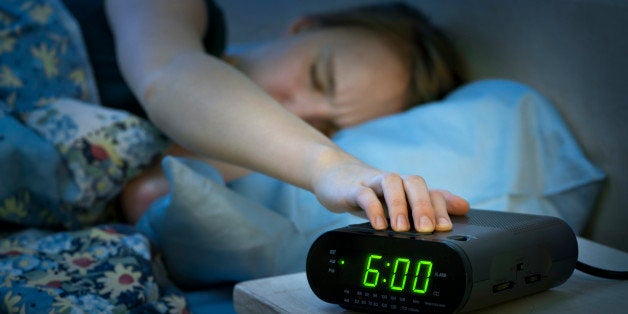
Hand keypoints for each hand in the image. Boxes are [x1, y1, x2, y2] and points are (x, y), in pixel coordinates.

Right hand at [312, 160, 468, 231]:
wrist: (334, 176)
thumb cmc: (370, 191)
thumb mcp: (400, 200)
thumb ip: (430, 203)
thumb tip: (464, 206)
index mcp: (406, 187)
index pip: (430, 191)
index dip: (441, 208)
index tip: (445, 228)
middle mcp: (393, 182)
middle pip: (414, 183)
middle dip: (423, 206)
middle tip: (427, 229)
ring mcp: (372, 182)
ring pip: (391, 183)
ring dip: (399, 205)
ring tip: (401, 228)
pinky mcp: (351, 188)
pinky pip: (363, 194)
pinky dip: (372, 208)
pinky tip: (377, 225)